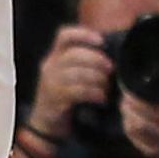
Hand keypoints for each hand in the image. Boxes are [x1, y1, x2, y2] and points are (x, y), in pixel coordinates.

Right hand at [28, 24, 112, 141]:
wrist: (47, 122)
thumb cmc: (65, 95)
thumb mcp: (69, 74)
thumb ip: (83, 63)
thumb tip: (112, 54)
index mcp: (54, 56)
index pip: (64, 36)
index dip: (83, 34)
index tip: (101, 41)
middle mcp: (50, 67)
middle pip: (73, 54)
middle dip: (96, 60)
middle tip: (111, 69)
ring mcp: (50, 83)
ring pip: (76, 73)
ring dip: (97, 78)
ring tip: (107, 86)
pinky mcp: (55, 100)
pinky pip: (77, 92)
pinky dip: (93, 93)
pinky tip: (102, 97)